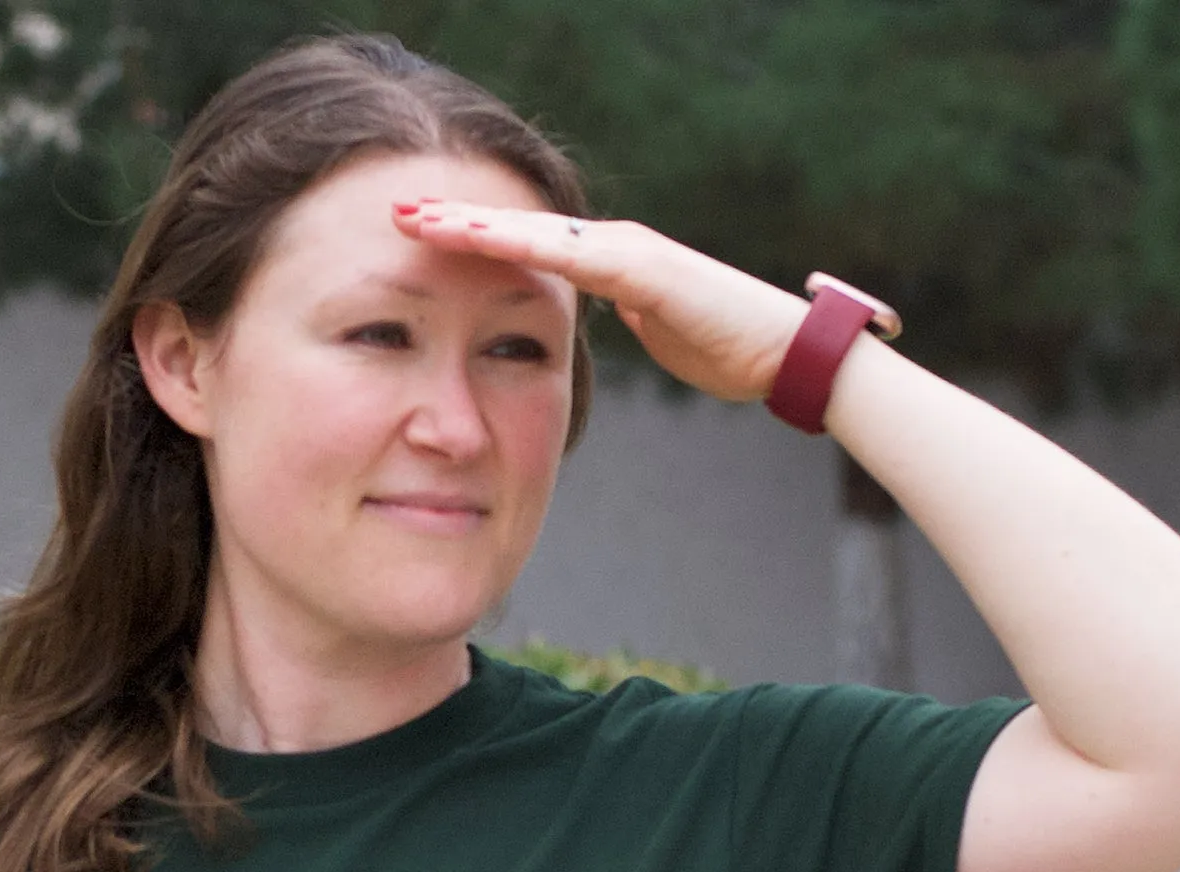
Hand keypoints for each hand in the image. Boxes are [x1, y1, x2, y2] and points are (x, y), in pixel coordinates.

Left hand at [393, 198, 810, 404]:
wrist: (782, 353)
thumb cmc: (725, 349)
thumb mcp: (655, 337)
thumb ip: (623, 319)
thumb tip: (597, 318)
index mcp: (609, 264)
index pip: (526, 248)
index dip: (472, 240)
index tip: (419, 237)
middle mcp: (612, 246)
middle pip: (519, 229)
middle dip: (457, 220)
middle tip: (397, 210)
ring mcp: (628, 252)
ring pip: (535, 233)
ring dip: (476, 224)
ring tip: (419, 218)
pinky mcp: (645, 269)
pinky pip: (572, 255)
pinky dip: (524, 246)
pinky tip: (482, 238)